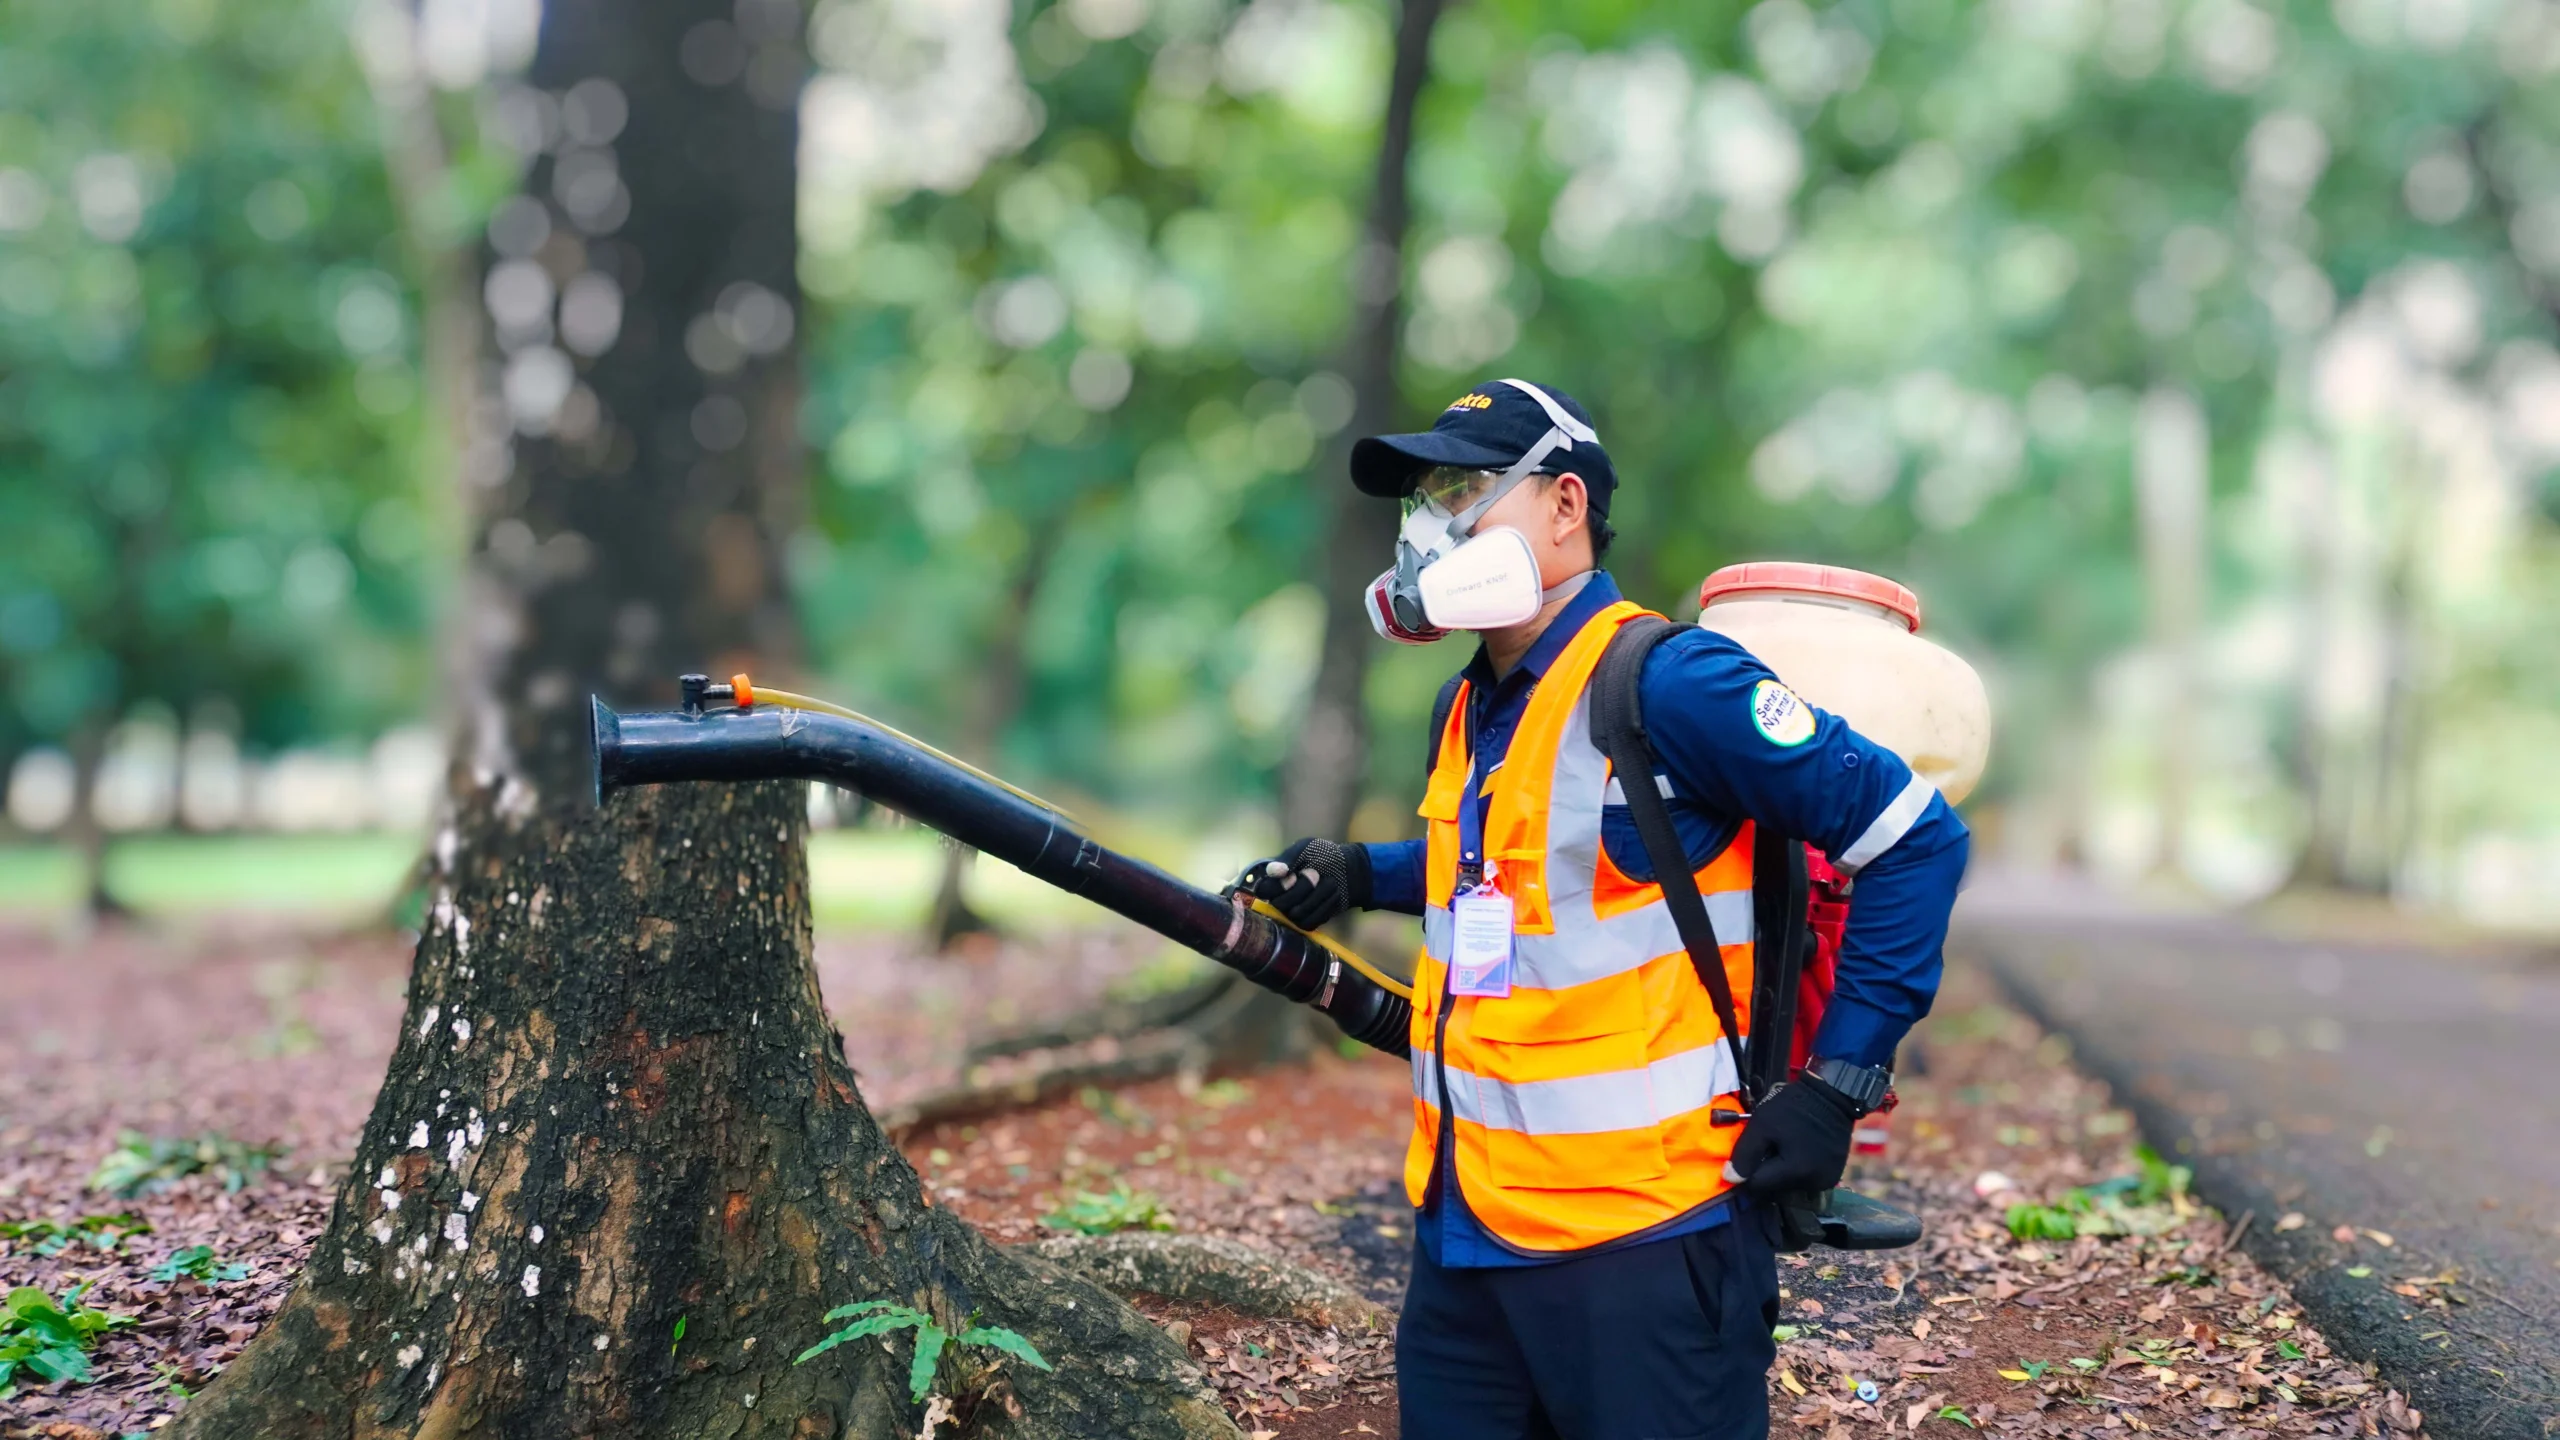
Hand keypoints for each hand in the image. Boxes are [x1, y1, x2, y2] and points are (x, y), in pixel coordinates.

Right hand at [1230, 838, 1369, 930]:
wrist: (1349, 869)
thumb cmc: (1324, 855)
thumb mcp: (1305, 849)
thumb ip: (1288, 858)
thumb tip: (1275, 870)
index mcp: (1275, 879)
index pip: (1263, 890)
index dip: (1277, 886)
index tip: (1292, 875)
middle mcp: (1280, 899)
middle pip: (1280, 904)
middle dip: (1302, 888)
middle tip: (1315, 873)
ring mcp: (1293, 914)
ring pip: (1297, 913)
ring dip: (1318, 895)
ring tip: (1329, 881)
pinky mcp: (1308, 923)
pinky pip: (1311, 921)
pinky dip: (1325, 905)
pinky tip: (1333, 894)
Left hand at [1727, 1075, 1857, 1197]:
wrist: (1831, 1095)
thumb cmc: (1793, 1108)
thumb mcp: (1762, 1125)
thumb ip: (1744, 1154)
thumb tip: (1731, 1179)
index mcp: (1795, 1172)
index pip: (1757, 1185)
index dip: (1748, 1171)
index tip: (1750, 1153)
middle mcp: (1814, 1183)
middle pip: (1775, 1188)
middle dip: (1766, 1171)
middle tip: (1768, 1146)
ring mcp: (1826, 1181)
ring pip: (1790, 1186)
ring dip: (1782, 1172)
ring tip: (1784, 1147)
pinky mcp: (1834, 1176)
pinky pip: (1805, 1180)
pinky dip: (1797, 1170)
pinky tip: (1798, 1151)